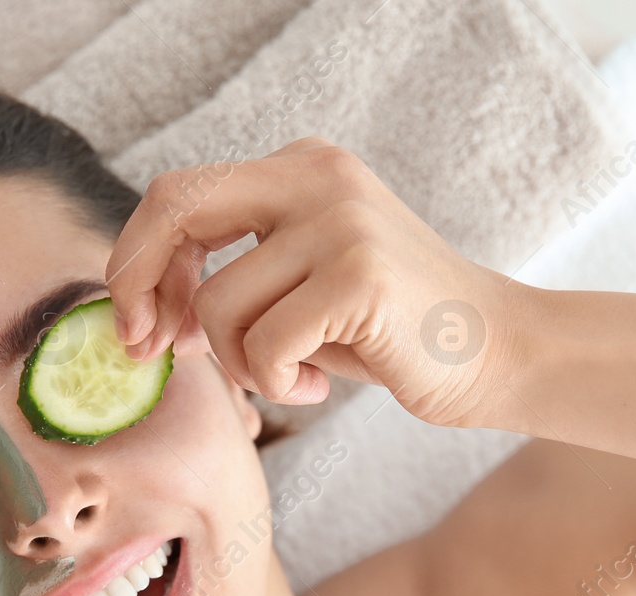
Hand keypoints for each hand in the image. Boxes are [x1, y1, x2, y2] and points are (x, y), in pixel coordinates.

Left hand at [105, 137, 514, 426]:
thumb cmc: (388, 333)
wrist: (497, 353)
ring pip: (218, 302)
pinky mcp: (359, 276)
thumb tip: (140, 307)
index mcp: (300, 169)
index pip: (179, 193)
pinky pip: (263, 344)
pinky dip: (276, 382)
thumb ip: (234, 272)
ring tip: (288, 375)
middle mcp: (318, 177)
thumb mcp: (302, 284)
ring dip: (238, 363)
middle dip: (142, 288)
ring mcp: (341, 221)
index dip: (138, 262)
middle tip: (154, 351)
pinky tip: (314, 385)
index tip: (140, 327)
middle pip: (177, 209)